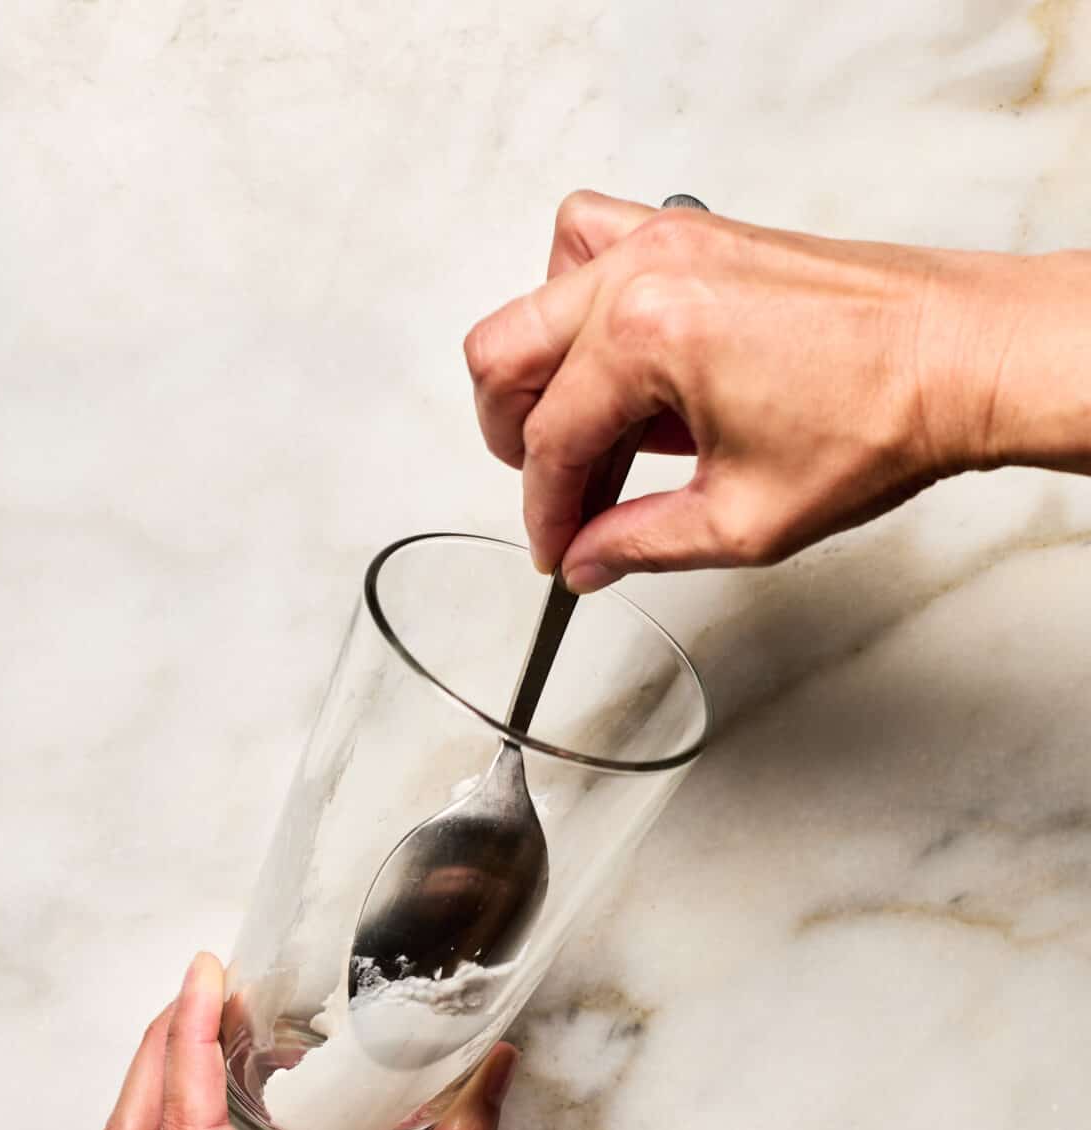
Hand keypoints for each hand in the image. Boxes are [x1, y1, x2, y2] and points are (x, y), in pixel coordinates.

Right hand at [464, 189, 1036, 589]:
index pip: (551, 437)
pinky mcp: (697, 230)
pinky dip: (576, 299)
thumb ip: (642, 543)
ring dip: (539, 368)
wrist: (963, 357)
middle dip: (515, 440)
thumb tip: (587, 557)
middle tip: (555, 495)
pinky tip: (612, 355)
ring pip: (537, 293)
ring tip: (581, 430)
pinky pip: (593, 241)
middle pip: (508, 354)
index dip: (544, 510)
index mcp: (649, 336)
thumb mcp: (745, 519)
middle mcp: (648, 271)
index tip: (559, 547)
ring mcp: (670, 238)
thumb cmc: (883, 415)